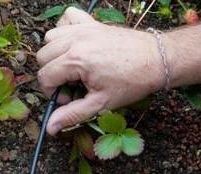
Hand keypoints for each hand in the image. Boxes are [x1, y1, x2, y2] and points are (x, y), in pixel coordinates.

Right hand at [36, 7, 162, 134]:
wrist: (156, 60)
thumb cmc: (131, 82)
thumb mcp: (100, 103)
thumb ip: (72, 115)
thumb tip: (50, 128)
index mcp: (76, 60)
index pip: (44, 76)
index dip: (52, 92)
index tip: (68, 98)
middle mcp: (76, 40)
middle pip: (43, 56)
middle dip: (52, 74)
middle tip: (71, 85)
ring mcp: (84, 28)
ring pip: (51, 38)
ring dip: (55, 54)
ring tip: (73, 68)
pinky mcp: (92, 22)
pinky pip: (67, 18)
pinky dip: (65, 29)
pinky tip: (75, 45)